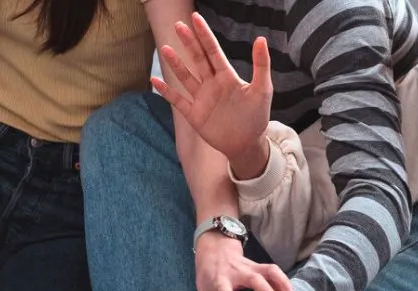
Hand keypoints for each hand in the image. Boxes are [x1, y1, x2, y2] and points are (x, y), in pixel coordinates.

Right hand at [151, 13, 272, 177]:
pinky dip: (166, 91)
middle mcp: (212, 84)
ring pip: (186, 77)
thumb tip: (261, 39)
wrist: (248, 144)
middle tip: (178, 25)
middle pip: (197, 59)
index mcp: (227, 76)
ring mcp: (202, 99)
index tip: (195, 18)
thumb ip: (261, 65)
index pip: (213, 51)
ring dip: (176, 64)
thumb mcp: (263, 90)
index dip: (204, 35)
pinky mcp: (195, 115)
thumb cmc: (257, 117)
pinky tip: (154, 81)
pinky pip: (177, 100)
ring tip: (166, 48)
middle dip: (188, 43)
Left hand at [195, 234, 295, 290]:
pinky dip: (285, 282)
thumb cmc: (211, 282)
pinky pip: (275, 272)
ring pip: (270, 271)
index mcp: (220, 280)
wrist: (215, 253)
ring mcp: (250, 267)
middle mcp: (237, 272)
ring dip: (282, 284)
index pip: (222, 287)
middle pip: (254, 279)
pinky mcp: (260, 266)